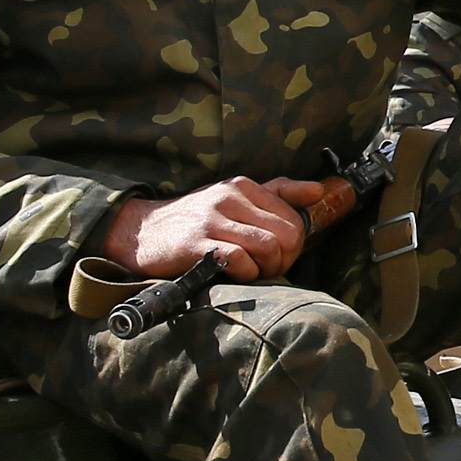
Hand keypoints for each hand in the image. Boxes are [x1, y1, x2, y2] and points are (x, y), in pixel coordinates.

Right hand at [103, 175, 325, 281]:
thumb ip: (278, 192)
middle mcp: (230, 198)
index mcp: (243, 186)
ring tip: (254, 273)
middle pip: (287, 235)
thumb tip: (319, 191)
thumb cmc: (195, 219)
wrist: (141, 232)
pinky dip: (245, 274)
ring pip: (268, 248)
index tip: (280, 256)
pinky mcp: (196, 244)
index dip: (295, 245)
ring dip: (267, 269)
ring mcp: (212, 220)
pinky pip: (239, 261)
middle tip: (270, 269)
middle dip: (285, 260)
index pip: (294, 218)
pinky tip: (235, 274)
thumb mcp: (234, 196)